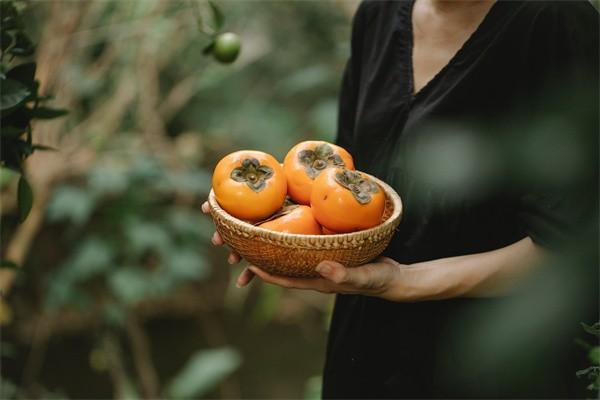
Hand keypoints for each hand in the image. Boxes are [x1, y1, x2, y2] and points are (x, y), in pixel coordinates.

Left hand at [203, 200, 405, 296]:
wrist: (391, 276)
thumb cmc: (377, 279)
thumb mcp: (362, 276)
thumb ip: (344, 274)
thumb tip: (321, 267)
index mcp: (316, 280)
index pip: (284, 278)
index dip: (264, 272)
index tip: (245, 263)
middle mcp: (313, 269)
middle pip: (281, 264)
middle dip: (261, 257)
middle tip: (243, 244)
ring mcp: (320, 258)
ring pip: (291, 251)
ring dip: (274, 241)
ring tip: (258, 225)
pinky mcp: (328, 247)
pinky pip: (306, 239)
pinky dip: (296, 230)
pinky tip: (290, 215)